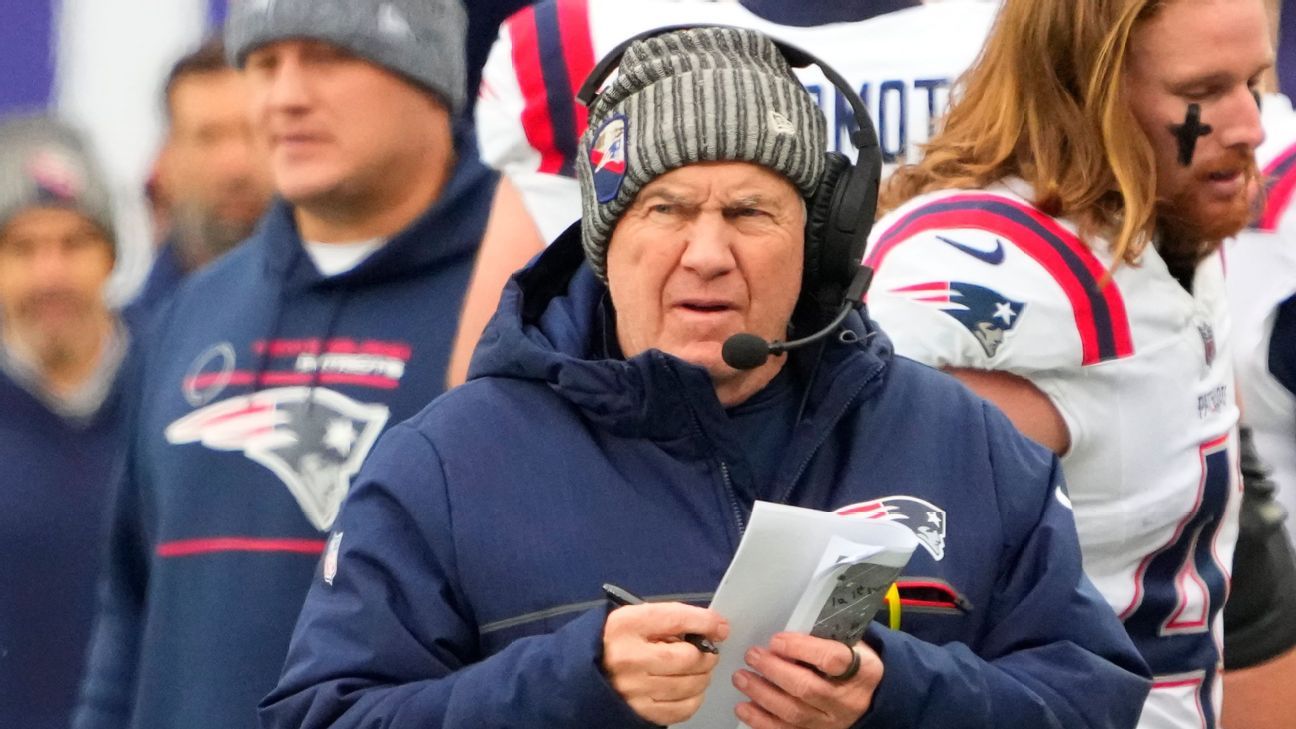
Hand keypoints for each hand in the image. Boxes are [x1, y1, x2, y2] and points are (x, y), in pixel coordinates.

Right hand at [602, 601, 728, 725]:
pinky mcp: (641, 712)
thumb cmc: (619, 643)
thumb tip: (715, 629)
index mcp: (625, 626)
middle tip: (706, 653)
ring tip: (698, 670)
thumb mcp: (636, 619)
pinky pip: (683, 708)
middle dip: (706, 654)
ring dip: (703, 676)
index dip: (705, 622)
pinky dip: (694, 697)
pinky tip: (689, 688)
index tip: (720, 627)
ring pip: (690, 684)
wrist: (586, 673)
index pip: (675, 619)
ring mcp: (634, 689)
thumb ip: (672, 619)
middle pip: (688, 657)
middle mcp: (628, 658)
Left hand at [733, 632, 882, 728]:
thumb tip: (782, 631)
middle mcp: (848, 701)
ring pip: (793, 712)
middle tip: (752, 656)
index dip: (800, 648)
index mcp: (862, 670)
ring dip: (761, 694)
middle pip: (807, 688)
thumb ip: (822, 638)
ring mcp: (831, 722)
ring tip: (741, 678)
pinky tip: (744, 707)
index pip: (832, 659)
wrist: (867, 698)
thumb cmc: (850, 663)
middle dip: (773, 670)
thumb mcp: (849, 645)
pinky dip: (761, 720)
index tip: (776, 640)